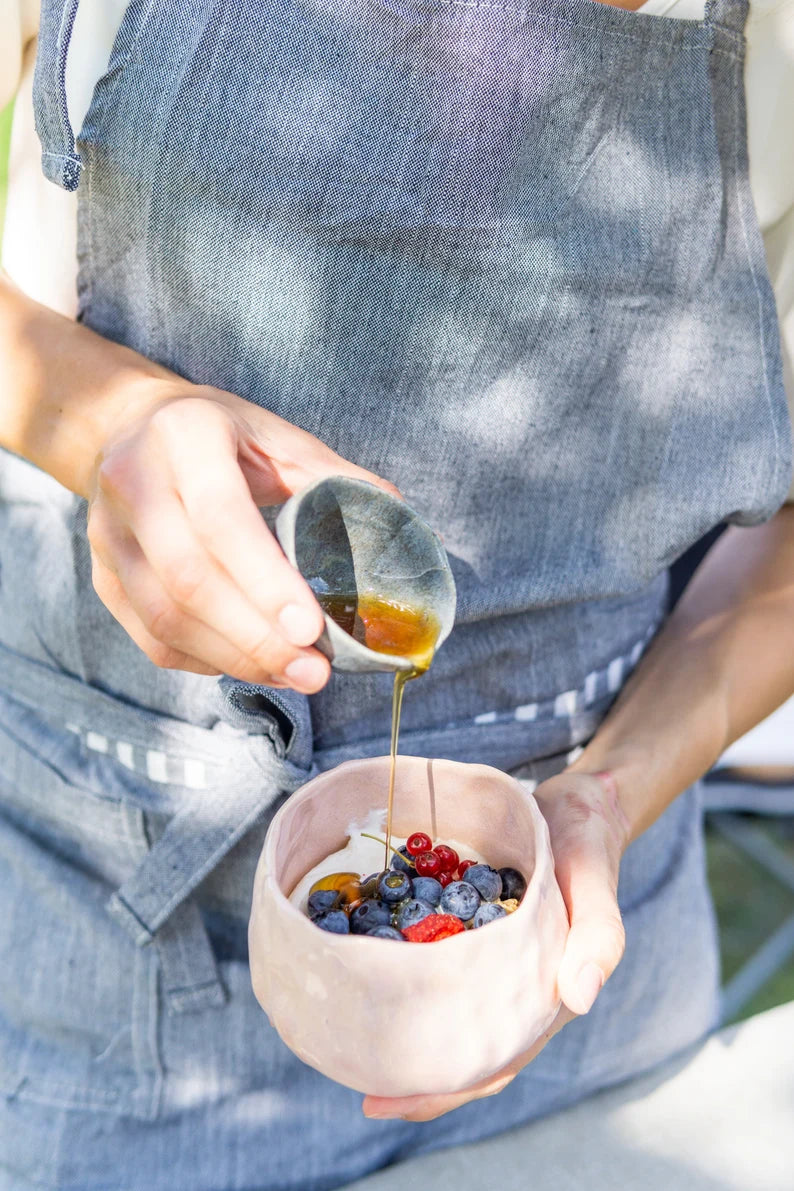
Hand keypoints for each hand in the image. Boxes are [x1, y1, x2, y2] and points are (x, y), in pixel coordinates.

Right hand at [86, 381, 398, 690]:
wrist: (135, 428)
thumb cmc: (224, 436)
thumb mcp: (279, 438)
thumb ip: (335, 479)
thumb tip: (398, 523)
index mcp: (184, 436)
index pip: (220, 519)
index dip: (266, 582)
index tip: (312, 629)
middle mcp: (132, 483)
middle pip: (188, 579)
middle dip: (256, 637)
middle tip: (314, 672)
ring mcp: (108, 536)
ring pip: (165, 618)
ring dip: (235, 659)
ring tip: (293, 675)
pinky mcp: (103, 578)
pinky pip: (151, 638)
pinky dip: (206, 662)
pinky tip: (252, 665)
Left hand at [362, 770, 629, 1120]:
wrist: (579, 804)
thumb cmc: (590, 845)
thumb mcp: (595, 882)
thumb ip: (598, 937)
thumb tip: (580, 998)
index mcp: (544, 997)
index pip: (493, 1062)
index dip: (443, 1090)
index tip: (385, 1101)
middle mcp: (512, 988)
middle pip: (458, 1046)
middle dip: (409, 1071)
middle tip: (350, 1071)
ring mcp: (490, 959)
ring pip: (443, 1009)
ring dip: (403, 1024)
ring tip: (348, 1030)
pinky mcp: (471, 928)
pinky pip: (435, 958)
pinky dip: (404, 970)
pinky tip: (367, 966)